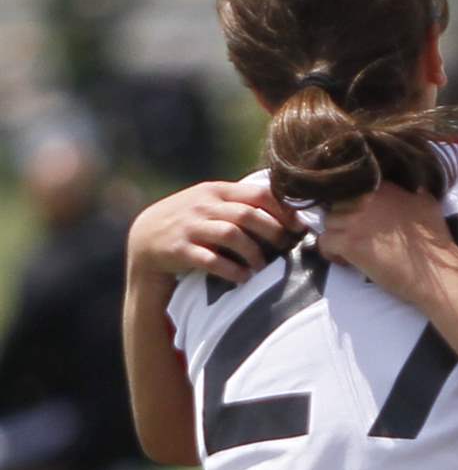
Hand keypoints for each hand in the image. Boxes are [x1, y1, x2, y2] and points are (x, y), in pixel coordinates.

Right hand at [127, 180, 305, 285]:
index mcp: (217, 191)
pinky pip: (210, 259)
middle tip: (285, 248)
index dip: (283, 210)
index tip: (299, 226)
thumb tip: (288, 211)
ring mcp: (190, 226)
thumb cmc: (191, 220)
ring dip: (253, 253)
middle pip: (248, 215)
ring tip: (262, 267)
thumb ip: (240, 202)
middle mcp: (204, 205)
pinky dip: (231, 270)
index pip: (258, 193)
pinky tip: (243, 278)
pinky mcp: (179, 249)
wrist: (145, 236)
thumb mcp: (211, 202)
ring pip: (232, 235)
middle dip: (272, 232)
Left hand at [319, 184, 455, 303]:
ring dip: (337, 236)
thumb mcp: (428, 204)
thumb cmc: (433, 241)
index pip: (352, 187)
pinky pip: (324, 243)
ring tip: (351, 250)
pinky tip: (346, 261)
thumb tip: (414, 188)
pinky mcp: (348, 242)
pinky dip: (331, 253)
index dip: (354, 204)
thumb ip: (414, 192)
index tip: (362, 218)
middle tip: (356, 235)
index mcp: (382, 187)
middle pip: (337, 204)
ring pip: (328, 223)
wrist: (433, 271)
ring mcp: (354, 220)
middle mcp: (365, 198)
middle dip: (343, 220)